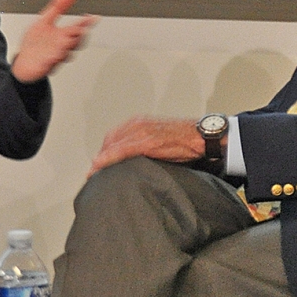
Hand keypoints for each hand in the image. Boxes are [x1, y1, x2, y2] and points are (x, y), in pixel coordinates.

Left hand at [10, 0, 97, 82]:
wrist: (24, 63)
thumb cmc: (35, 44)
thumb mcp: (45, 20)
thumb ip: (58, 6)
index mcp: (62, 34)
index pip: (77, 27)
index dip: (86, 22)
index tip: (92, 18)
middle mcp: (61, 45)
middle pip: (76, 41)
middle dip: (78, 36)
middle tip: (80, 30)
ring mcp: (54, 55)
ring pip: (66, 52)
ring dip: (66, 47)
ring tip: (66, 41)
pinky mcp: (45, 65)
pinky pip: (50, 62)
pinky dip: (52, 59)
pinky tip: (53, 55)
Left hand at [89, 117, 203, 176]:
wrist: (202, 137)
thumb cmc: (185, 139)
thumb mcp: (160, 137)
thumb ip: (146, 144)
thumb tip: (138, 159)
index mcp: (140, 122)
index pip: (114, 136)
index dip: (104, 150)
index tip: (98, 163)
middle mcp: (137, 124)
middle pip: (110, 141)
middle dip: (100, 156)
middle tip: (94, 172)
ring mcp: (141, 133)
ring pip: (112, 146)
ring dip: (100, 160)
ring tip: (93, 174)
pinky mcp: (147, 142)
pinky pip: (121, 151)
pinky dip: (107, 159)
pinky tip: (98, 167)